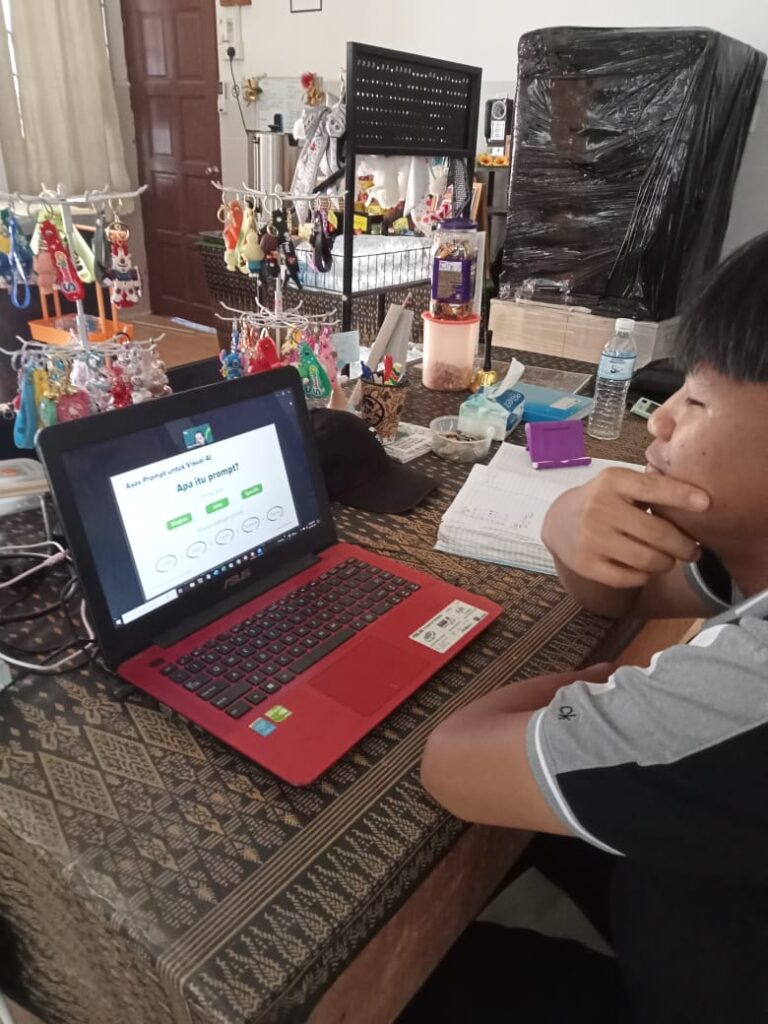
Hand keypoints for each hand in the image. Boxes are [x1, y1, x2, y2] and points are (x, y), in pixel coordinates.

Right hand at [542, 468, 709, 589]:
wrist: (560, 522)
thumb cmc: (604, 501)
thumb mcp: (621, 484)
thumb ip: (652, 487)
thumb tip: (701, 502)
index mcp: (612, 481)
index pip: (652, 488)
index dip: (681, 496)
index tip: (706, 504)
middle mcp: (599, 508)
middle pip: (657, 533)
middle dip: (685, 546)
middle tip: (693, 550)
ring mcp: (591, 538)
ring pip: (648, 560)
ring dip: (667, 563)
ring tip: (669, 560)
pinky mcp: (586, 564)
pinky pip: (631, 578)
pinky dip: (646, 576)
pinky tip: (646, 569)